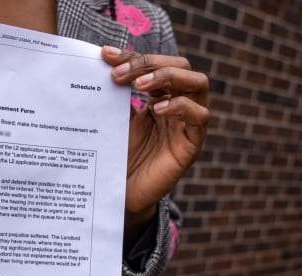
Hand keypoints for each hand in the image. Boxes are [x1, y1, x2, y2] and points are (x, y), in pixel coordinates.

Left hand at [101, 46, 208, 241]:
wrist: (121, 193)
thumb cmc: (118, 156)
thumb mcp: (114, 120)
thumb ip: (114, 94)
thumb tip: (101, 62)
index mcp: (159, 95)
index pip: (154, 64)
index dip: (132, 56)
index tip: (105, 55)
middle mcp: (177, 103)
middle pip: (181, 65)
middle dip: (151, 63)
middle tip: (122, 74)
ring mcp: (187, 122)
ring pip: (198, 83)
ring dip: (169, 77)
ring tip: (141, 85)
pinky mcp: (193, 143)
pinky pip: (201, 116)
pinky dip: (182, 106)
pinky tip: (158, 109)